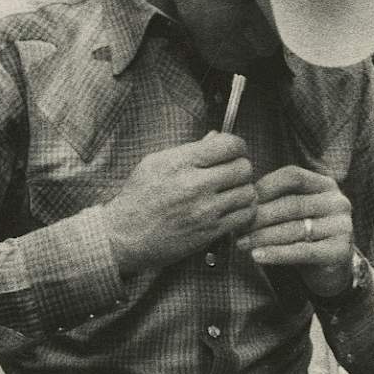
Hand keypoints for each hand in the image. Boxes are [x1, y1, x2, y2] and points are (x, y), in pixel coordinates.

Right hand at [103, 132, 256, 278]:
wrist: (125, 236)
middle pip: (243, 168)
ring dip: (244, 190)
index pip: (228, 145)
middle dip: (242, 167)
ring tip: (233, 192)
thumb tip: (215, 137)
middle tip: (234, 173)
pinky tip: (233, 209)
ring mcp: (204, 210)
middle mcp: (194, 184)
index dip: (238, 145)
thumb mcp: (155, 163)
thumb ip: (189, 150)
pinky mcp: (210, 231)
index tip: (235, 151)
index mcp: (180, 162)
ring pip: (248, 192)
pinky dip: (244, 211)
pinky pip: (244, 216)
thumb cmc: (137, 199)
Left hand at [237, 165, 353, 296]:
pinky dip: (276, 254)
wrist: (333, 269)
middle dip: (260, 216)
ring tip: (241, 243)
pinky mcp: (339, 251)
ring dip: (263, 237)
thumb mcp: (296, 212)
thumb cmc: (307, 236)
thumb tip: (241, 201)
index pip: (293, 176)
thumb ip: (277, 201)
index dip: (266, 186)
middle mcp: (338, 202)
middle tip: (237, 227)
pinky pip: (302, 251)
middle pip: (292, 204)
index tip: (244, 201)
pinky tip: (257, 256)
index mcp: (326, 184)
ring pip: (294, 229)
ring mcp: (342, 226)